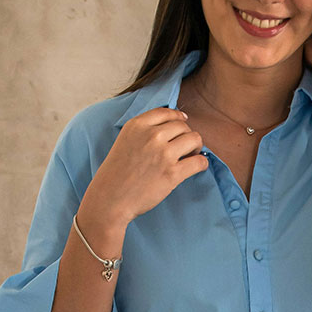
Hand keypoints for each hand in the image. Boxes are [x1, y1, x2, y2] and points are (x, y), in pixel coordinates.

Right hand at [81, 107, 207, 225]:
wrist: (110, 199)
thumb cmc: (116, 173)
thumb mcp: (124, 141)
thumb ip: (143, 131)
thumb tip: (173, 125)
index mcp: (137, 125)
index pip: (166, 112)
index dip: (178, 117)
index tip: (183, 122)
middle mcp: (151, 136)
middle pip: (183, 126)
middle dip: (186, 135)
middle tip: (184, 147)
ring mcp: (163, 154)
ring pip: (194, 139)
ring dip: (196, 147)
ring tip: (190, 156)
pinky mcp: (172, 173)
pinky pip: (199, 161)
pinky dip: (201, 163)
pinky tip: (197, 167)